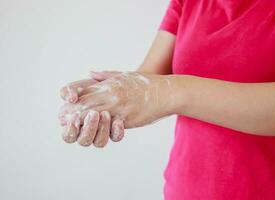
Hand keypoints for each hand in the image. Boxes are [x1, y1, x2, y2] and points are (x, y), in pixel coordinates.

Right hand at [59, 71, 125, 146]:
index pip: (68, 136)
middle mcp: (87, 133)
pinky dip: (117, 131)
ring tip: (105, 113)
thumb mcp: (77, 86)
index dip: (71, 129)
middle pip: (84, 141)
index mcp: (73, 126)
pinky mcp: (114, 132)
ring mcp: (101, 134)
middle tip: (93, 113)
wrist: (110, 85)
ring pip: (99, 142)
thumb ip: (68, 91)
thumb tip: (70, 99)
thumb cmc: (89, 88)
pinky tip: (118, 121)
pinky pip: (116, 137)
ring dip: (102, 129)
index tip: (74, 117)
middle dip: (89, 128)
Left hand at [60, 71, 176, 144]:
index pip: (83, 89)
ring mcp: (119, 107)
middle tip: (62, 119)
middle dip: (72, 112)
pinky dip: (99, 129)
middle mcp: (111, 94)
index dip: (70, 96)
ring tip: (73, 126)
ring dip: (82, 122)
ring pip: (93, 116)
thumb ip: (105, 75)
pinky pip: (109, 127)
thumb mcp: (124, 75)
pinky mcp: (127, 119)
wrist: (165, 93)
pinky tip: (94, 131)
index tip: (65, 103)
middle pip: (84, 104)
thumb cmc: (145, 83)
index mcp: (109, 84)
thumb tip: (90, 72)